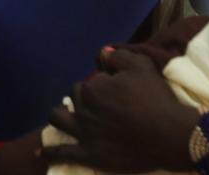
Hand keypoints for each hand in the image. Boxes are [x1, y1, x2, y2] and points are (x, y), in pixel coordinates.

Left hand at [43, 49, 196, 171]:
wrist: (169, 133)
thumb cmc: (155, 97)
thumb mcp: (140, 65)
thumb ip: (117, 56)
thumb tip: (101, 54)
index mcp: (94, 87)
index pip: (88, 81)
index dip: (101, 84)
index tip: (113, 89)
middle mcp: (83, 109)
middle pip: (74, 98)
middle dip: (82, 98)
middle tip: (98, 103)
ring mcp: (84, 133)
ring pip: (59, 119)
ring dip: (60, 115)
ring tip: (64, 116)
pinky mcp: (89, 155)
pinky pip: (62, 153)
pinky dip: (49, 152)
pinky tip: (40, 152)